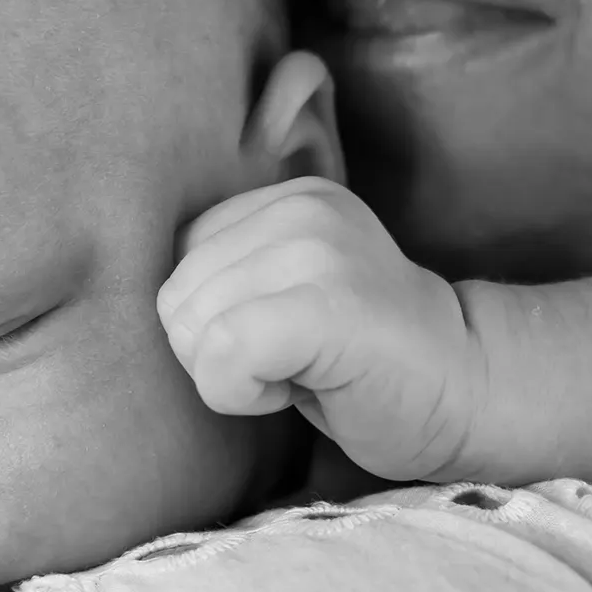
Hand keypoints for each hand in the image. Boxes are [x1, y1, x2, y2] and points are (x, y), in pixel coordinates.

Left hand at [157, 178, 482, 482]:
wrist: (472, 395)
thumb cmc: (367, 364)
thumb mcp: (287, 291)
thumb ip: (228, 272)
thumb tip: (119, 281)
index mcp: (283, 197)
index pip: (175, 262)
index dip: (212, 323)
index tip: (284, 342)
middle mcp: (298, 207)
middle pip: (172, 298)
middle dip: (216, 353)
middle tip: (295, 363)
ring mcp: (315, 249)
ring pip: (190, 329)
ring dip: (234, 377)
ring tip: (306, 370)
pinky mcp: (326, 303)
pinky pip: (221, 356)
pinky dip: (242, 393)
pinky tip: (299, 391)